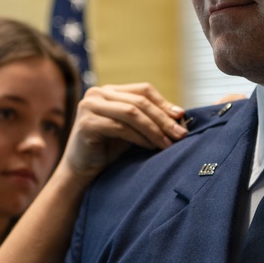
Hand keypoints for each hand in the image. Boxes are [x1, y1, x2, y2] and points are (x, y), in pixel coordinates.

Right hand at [61, 83, 187, 179]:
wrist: (81, 172)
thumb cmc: (108, 150)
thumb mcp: (131, 129)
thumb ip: (148, 118)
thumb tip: (179, 114)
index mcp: (108, 91)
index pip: (142, 90)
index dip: (163, 103)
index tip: (181, 117)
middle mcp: (96, 93)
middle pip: (139, 101)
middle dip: (163, 118)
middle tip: (181, 134)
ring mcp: (89, 106)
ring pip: (132, 113)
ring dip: (154, 129)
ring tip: (168, 143)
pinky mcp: (86, 123)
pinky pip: (121, 127)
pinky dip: (140, 137)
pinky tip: (151, 147)